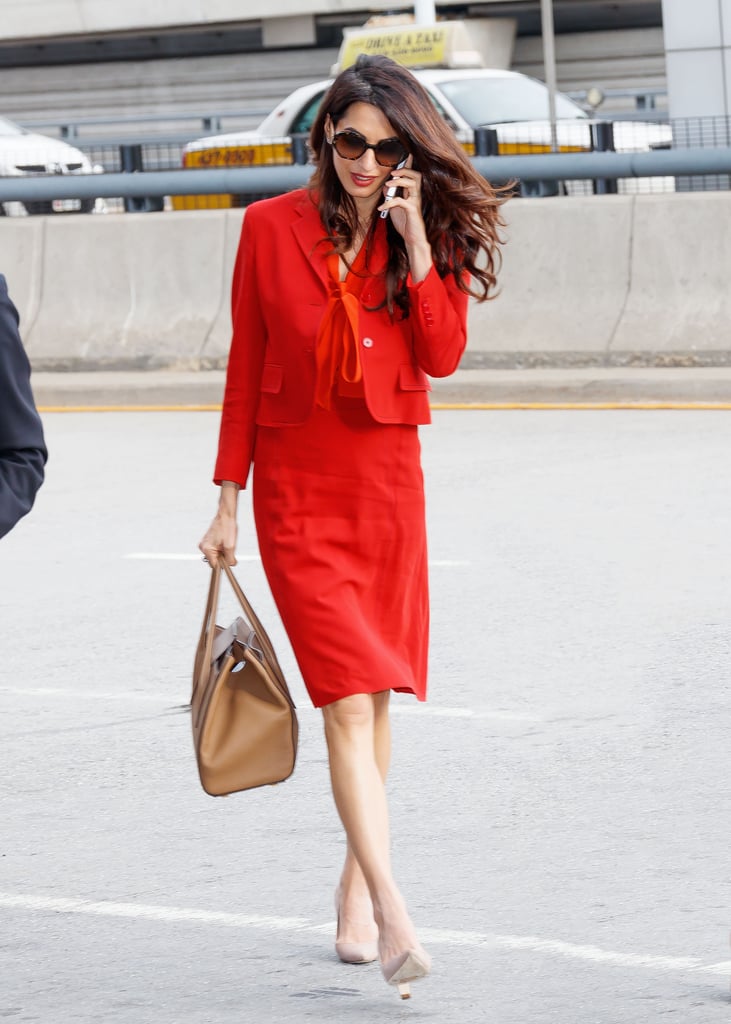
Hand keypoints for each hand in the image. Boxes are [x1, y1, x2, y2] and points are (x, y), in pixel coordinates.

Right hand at [199, 512, 237, 565]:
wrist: (226, 515)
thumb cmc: (227, 528)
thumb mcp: (231, 546)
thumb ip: (230, 559)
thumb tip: (230, 565)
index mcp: (206, 549)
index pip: (215, 566)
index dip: (223, 565)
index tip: (229, 559)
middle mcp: (203, 547)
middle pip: (215, 560)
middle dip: (223, 557)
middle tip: (229, 548)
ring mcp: (205, 544)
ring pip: (216, 555)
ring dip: (223, 552)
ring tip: (227, 542)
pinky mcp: (208, 541)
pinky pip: (216, 550)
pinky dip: (222, 548)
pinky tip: (225, 541)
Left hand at [378, 162, 432, 281]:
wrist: (412, 239)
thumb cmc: (405, 223)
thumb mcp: (395, 208)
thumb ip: (391, 196)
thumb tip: (385, 186)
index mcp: (412, 193)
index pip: (412, 175)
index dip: (409, 165)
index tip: (406, 155)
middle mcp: (416, 195)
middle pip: (416, 175)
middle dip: (405, 170)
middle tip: (393, 172)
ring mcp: (415, 202)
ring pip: (412, 184)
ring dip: (399, 181)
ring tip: (388, 185)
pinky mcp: (412, 210)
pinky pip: (401, 201)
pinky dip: (389, 202)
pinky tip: (381, 207)